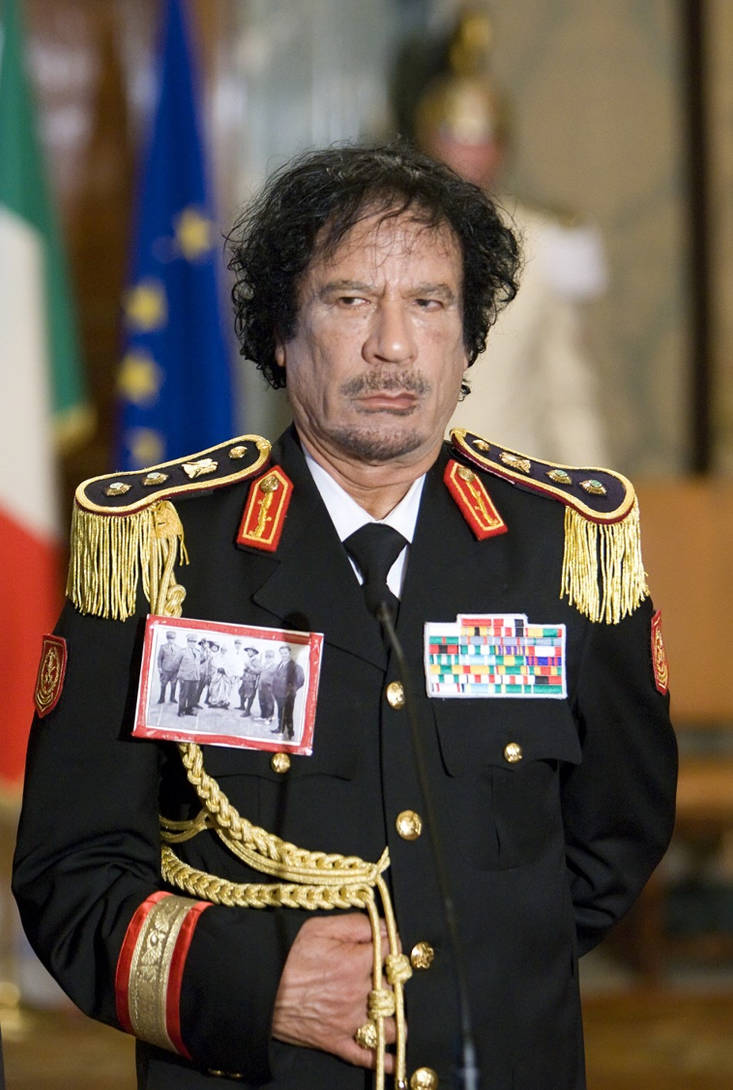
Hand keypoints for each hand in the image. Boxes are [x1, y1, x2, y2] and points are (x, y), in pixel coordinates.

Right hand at [271, 913, 395, 1071]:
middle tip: (380, 970)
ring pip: (388, 1024)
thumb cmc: (287, 955)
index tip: (384, 943)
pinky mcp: (336, 1042)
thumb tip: (385, 927)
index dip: (389, 944)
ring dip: (393, 1016)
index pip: (392, 951)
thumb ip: (357, 924)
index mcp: (357, 964)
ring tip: (389, 1008)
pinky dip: (383, 1060)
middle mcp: (358, 995)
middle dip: (391, 977)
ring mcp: (349, 1022)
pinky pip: (366, 1056)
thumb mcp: (319, 927)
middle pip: (393, 987)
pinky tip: (393, 1059)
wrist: (259, 989)